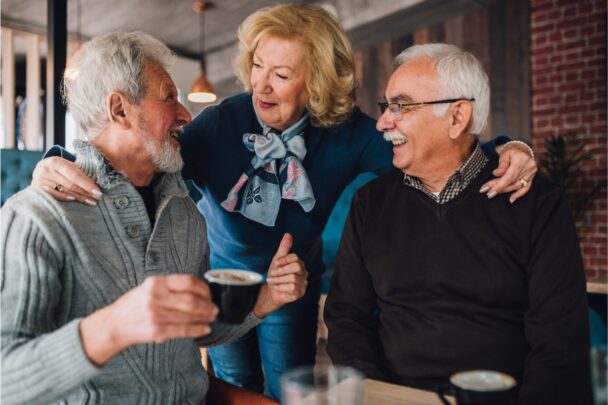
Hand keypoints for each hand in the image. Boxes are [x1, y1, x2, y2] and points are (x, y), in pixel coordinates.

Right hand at [32, 157, 102, 204]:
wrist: (40, 170)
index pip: (75, 175)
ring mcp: (40, 180)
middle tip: (98, 198)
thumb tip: (96, 185)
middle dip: (86, 192)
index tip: (98, 192)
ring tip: (91, 202)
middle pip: (70, 184)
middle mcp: (46, 169)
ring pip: (64, 190)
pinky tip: (74, 200)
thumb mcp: (68, 166)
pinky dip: (64, 198)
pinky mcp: (37, 189)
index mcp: (55, 161)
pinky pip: (53, 195)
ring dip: (79, 198)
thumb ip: (78, 173)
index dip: (87, 184)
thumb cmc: (59, 169)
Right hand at [80, 274, 217, 365]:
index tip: (209, 294)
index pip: (187, 282)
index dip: (203, 288)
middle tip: (215, 309)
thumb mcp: (150, 287)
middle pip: (191, 301)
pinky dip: (197, 330)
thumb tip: (199, 290)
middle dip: (207, 305)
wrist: (115, 324)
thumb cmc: (135, 304)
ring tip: (211, 318)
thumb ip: (170, 286)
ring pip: (189, 316)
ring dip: (205, 318)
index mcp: (156, 282)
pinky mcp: (157, 331)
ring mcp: (156, 315)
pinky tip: (204, 329)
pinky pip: (183, 330)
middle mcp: (156, 297)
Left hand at [253, 233, 307, 317]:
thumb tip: (288, 234)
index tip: (275, 264)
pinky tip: (278, 288)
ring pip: (292, 278)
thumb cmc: (275, 275)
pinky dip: (281, 287)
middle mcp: (303, 272)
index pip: (295, 257)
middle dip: (281, 270)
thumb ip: (284, 248)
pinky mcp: (300, 292)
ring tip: (273, 282)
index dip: (284, 260)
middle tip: (272, 273)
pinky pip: (291, 287)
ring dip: (279, 280)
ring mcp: (303, 283)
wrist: (272, 292)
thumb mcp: (277, 260)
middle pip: (296, 267)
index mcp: (299, 263)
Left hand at [480, 142, 536, 202]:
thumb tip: (496, 174)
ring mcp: (531, 173)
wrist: (522, 150)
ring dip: (505, 191)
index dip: (499, 185)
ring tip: (493, 193)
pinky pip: (526, 188)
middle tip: (487, 192)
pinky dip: (518, 194)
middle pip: (512, 181)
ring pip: (517, 186)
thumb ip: (501, 165)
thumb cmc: (511, 151)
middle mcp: (529, 167)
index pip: (510, 176)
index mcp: (521, 160)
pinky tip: (511, 200)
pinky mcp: (532, 178)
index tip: (490, 191)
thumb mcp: (504, 154)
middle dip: (499, 187)